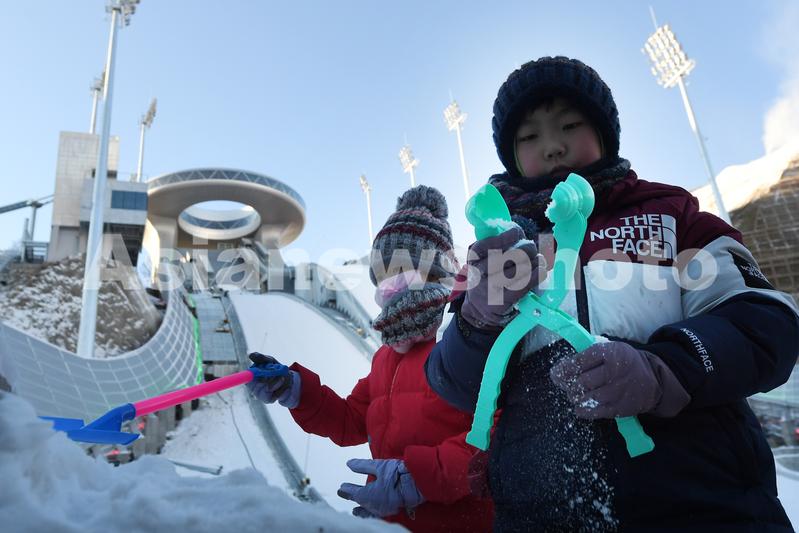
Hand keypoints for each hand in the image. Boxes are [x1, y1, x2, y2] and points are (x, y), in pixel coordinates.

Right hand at [247, 353, 300, 408]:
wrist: (287, 379)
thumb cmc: (274, 369)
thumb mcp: (269, 361)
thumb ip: (261, 358)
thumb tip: (250, 355)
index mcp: (251, 377)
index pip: (247, 378)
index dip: (256, 375)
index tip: (264, 371)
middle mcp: (253, 388)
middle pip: (259, 383)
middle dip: (270, 376)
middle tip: (276, 371)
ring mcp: (260, 395)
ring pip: (268, 388)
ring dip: (278, 381)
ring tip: (282, 377)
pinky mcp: (269, 400)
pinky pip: (276, 394)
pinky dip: (282, 388)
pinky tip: (284, 385)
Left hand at [337, 458, 424, 517]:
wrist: (416, 485)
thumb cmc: (396, 474)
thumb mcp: (378, 466)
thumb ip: (362, 466)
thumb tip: (349, 464)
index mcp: (367, 495)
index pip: (353, 492)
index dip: (347, 489)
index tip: (341, 487)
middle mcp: (372, 505)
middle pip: (359, 502)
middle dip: (351, 497)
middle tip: (342, 494)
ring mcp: (381, 510)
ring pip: (367, 511)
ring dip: (361, 509)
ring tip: (355, 511)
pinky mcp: (390, 511)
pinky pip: (377, 514)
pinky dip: (371, 514)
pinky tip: (371, 513)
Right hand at [461, 226, 541, 328]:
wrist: (479, 309)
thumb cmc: (487, 278)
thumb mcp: (483, 260)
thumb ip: (496, 245)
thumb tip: (517, 231)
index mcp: (473, 258)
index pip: (489, 244)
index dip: (506, 236)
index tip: (517, 232)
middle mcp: (479, 273)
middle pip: (509, 255)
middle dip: (526, 248)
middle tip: (532, 249)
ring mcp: (490, 288)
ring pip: (520, 269)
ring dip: (535, 262)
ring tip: (538, 260)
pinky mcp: (502, 301)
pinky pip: (525, 284)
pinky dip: (537, 275)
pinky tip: (541, 271)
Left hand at [550, 341, 689, 418]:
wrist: (653, 380)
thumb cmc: (623, 363)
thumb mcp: (610, 350)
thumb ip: (587, 356)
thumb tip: (560, 369)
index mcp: (610, 353)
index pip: (580, 361)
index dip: (563, 369)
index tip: (556, 373)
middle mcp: (614, 372)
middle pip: (581, 381)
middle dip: (568, 385)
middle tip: (567, 386)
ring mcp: (618, 391)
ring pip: (587, 398)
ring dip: (575, 398)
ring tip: (575, 395)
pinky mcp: (620, 408)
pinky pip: (595, 412)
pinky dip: (583, 410)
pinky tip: (581, 407)